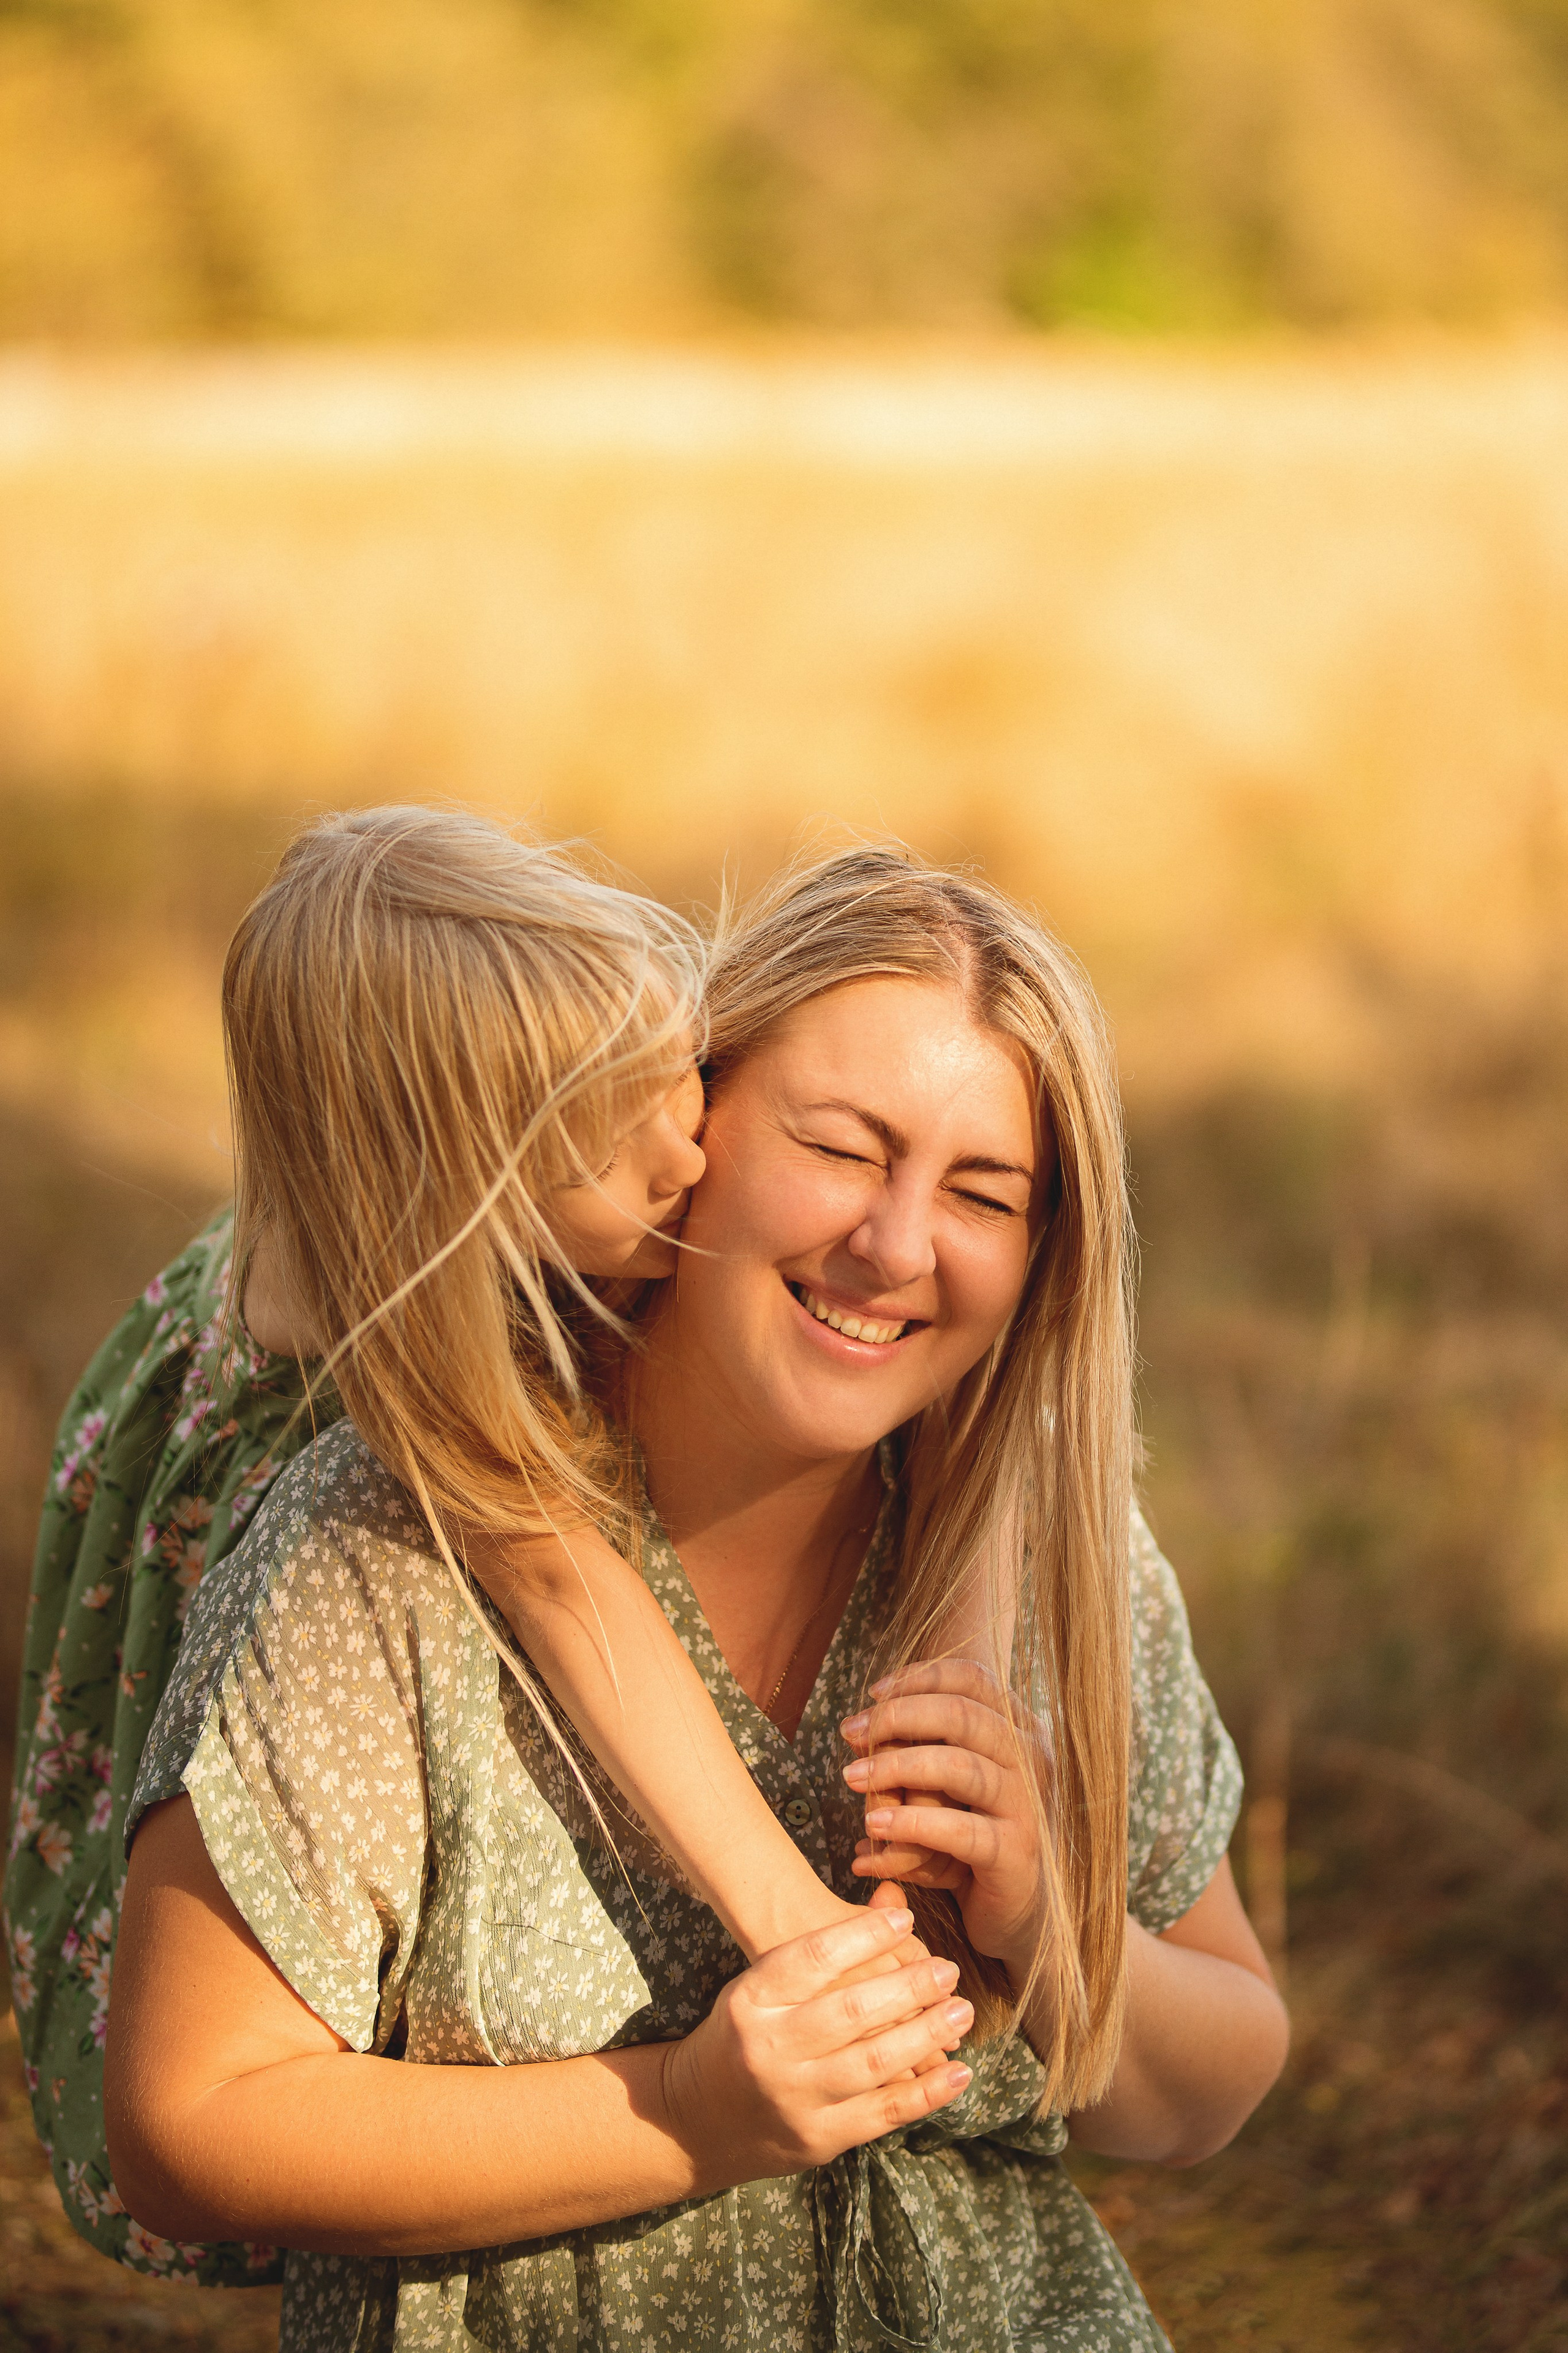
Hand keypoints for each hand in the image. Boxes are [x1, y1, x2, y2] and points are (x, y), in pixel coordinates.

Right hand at [660, 1904, 973, 2183]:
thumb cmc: (744, 2035)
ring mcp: (796, 2099)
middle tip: (947, 1969)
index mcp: (751, 2000)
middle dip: (908, 1987)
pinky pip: (884, 2112)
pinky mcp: (821, 2139)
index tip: (907, 1919)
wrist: (700, 2120)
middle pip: (850, 2010)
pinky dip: (928, 2093)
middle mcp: (771, 2048)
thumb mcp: (759, 1987)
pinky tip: (959, 2071)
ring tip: (961, 2011)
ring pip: (874, 2061)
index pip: (813, 1957)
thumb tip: (893, 1902)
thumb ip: (819, 1953)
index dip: (865, 1935)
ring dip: (927, 2034)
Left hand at [841, 1660, 1050, 1984]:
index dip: (918, 1677)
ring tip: (852, 1779)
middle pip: (963, 1713)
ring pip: (959, 1767)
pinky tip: (873, 1830)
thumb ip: (921, 1748)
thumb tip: (859, 1728)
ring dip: (896, 1768)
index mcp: (1020, 1729)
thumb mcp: (950, 1783)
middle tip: (850, 1734)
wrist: (1019, 1909)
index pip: (973, 1678)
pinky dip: (912, 1825)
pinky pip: (961, 1830)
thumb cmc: (974, 1834)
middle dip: (897, 1717)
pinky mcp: (1017, 1853)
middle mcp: (1032, 1759)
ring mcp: (1029, 1806)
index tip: (872, 1694)